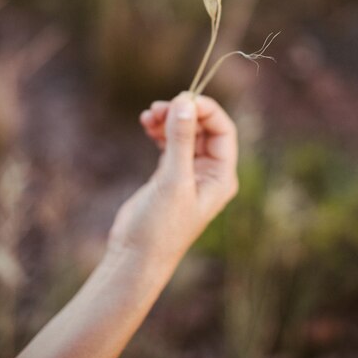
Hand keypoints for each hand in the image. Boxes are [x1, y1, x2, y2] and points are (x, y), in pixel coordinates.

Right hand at [108, 93, 237, 271]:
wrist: (135, 257)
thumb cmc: (161, 227)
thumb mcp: (173, 180)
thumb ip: (180, 140)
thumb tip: (184, 102)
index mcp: (221, 176)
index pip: (222, 130)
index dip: (205, 110)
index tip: (181, 99)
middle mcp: (209, 172)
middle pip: (203, 128)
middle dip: (183, 113)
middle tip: (158, 108)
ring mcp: (189, 172)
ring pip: (185, 133)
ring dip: (169, 120)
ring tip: (148, 116)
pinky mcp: (169, 174)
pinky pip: (170, 142)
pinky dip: (160, 131)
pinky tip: (146, 125)